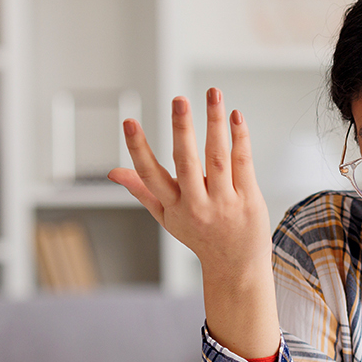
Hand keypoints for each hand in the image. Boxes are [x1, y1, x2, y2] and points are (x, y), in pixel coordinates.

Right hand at [110, 90, 279, 358]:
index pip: (150, 175)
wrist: (236, 267)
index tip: (128, 122)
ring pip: (218, 157)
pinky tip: (236, 116)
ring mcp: (224, 203)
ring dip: (215, 123)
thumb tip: (113, 171)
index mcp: (173, 207)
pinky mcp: (248, 199)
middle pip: (186, 163)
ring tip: (213, 94)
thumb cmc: (200, 236)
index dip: (138, 149)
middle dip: (182, 130)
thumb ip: (142, 191)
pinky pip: (243, 163)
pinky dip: (240, 138)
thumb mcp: (167, 218)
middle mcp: (197, 205)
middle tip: (178, 100)